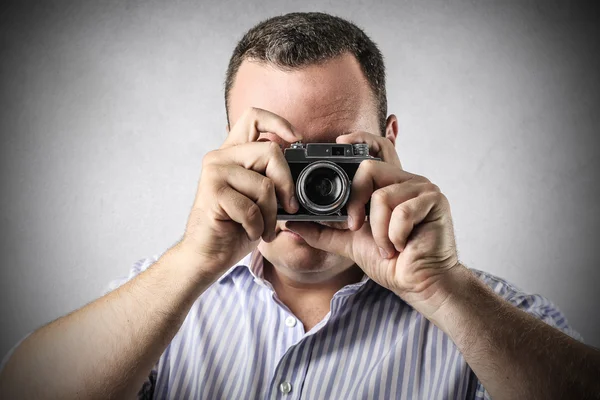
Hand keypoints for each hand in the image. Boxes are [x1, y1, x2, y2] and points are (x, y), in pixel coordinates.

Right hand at [180, 107, 301, 278]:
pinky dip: (257, 227)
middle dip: (287, 184)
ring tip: (263, 228)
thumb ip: (271, 177)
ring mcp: (214, 172)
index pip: (254, 117)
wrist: (207, 255)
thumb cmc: (235, 227)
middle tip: (288, 208)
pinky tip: (248, 232)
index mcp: (233, 153)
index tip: (297, 139)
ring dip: (271, 215)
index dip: (279, 123)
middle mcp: (221, 157)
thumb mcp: (259, 198)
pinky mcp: (212, 193)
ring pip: (265, 184)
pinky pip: (251, 208)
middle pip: (270, 150)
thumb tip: (301, 171)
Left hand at [286, 132, 460, 317]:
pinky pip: (402, 211)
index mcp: (388, 185)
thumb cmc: (392, 263)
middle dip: (356, 203)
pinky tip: (402, 247)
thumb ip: (323, 231)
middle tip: (357, 228)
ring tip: (387, 246)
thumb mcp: (349, 243)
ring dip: (378, 230)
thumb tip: (292, 223)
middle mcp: (406, 181)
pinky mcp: (436, 201)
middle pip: (369, 168)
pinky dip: (394, 235)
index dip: (349, 173)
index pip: (363, 162)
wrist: (420, 285)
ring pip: (382, 195)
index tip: (342, 203)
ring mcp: (423, 189)